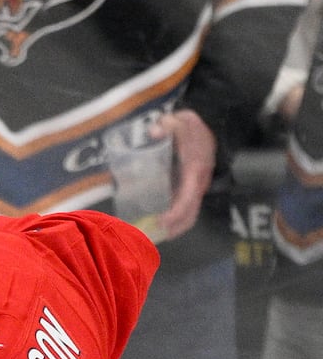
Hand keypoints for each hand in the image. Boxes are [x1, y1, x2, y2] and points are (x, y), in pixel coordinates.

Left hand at [157, 108, 214, 241]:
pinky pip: (183, 209)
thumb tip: (154, 132)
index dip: (176, 213)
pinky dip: (171, 220)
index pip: (188, 199)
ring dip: (171, 228)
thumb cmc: (192, 126)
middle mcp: (198, 184)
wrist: (210, 125)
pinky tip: (153, 224)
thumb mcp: (180, 120)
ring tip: (149, 237)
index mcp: (196, 171)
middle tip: (149, 238)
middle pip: (190, 215)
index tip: (160, 223)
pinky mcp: (190, 189)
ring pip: (187, 215)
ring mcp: (195, 188)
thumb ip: (167, 125)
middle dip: (172, 229)